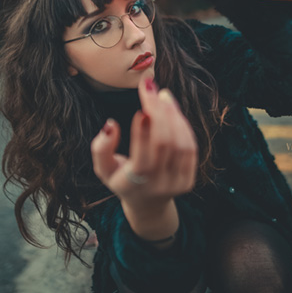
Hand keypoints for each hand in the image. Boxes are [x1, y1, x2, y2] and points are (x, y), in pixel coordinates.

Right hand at [91, 79, 197, 239]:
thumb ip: (101, 148)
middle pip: (164, 144)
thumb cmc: (122, 179)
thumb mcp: (103, 168)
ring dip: (173, 115)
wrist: (147, 204)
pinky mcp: (189, 179)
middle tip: (150, 88)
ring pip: (180, 143)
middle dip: (158, 112)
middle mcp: (158, 186)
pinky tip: (173, 109)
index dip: (142, 134)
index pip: (142, 160)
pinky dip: (182, 126)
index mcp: (133, 185)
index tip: (141, 111)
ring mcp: (176, 183)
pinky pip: (190, 147)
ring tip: (163, 95)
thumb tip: (110, 125)